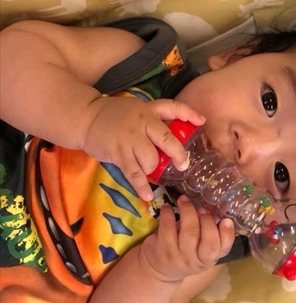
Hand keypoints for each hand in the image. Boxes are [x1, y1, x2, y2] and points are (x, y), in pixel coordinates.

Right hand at [82, 96, 204, 200]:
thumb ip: (153, 119)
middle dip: (178, 154)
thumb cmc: (114, 115)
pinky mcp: (118, 153)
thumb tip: (175, 136)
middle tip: (183, 165)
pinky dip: (141, 187)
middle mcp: (142, 123)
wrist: (85, 118)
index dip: (189, 113)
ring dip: (155, 169)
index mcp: (149, 110)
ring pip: (150, 159)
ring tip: (153, 172)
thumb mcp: (137, 109)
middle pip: (166, 139)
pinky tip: (147, 195)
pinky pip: (133, 174)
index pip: (173, 107)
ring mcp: (130, 139)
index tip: (202, 121)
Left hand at [139, 195, 234, 281]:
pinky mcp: (164, 250)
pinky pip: (167, 229)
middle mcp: (197, 260)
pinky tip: (167, 207)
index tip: (226, 220)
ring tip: (184, 200)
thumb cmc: (186, 254)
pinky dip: (168, 215)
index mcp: (210, 258)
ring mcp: (180, 256)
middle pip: (208, 241)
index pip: (223, 248)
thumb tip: (214, 210)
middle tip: (202, 208)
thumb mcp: (201, 249)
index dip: (227, 234)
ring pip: (189, 233)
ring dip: (188, 212)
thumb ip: (210, 233)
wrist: (160, 270)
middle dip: (207, 220)